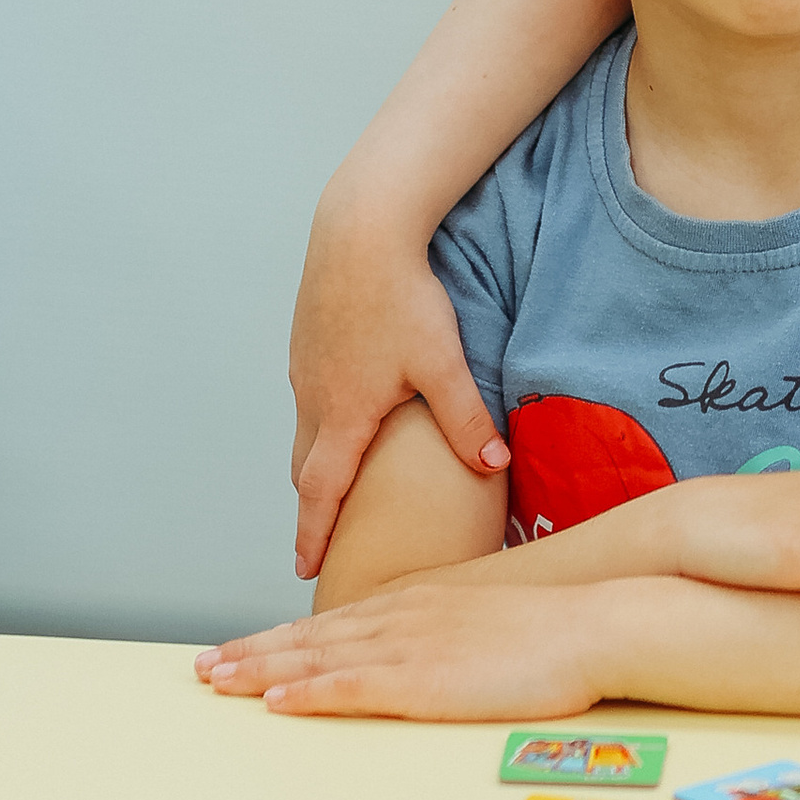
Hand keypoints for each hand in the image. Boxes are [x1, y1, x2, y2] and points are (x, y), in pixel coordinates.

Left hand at [200, 574, 611, 721]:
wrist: (594, 621)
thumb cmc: (553, 627)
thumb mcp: (487, 618)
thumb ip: (449, 632)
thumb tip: (432, 652)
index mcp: (417, 604)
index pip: (333, 624)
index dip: (281, 637)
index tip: (241, 648)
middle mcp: (402, 618)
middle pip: (309, 637)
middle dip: (252, 651)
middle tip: (202, 667)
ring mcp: (410, 647)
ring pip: (316, 658)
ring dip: (261, 670)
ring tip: (216, 681)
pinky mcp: (425, 679)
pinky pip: (352, 686)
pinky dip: (308, 691)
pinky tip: (275, 699)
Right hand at [289, 198, 507, 580]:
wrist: (359, 229)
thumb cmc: (399, 295)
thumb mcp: (441, 362)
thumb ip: (466, 419)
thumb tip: (494, 466)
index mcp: (343, 415)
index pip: (321, 494)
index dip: (312, 536)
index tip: (306, 569)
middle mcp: (314, 397)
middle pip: (305, 468)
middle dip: (314, 506)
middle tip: (323, 536)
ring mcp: (305, 367)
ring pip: (305, 429)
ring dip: (316, 460)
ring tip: (337, 480)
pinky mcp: (307, 340)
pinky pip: (310, 394)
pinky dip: (321, 420)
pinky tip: (347, 407)